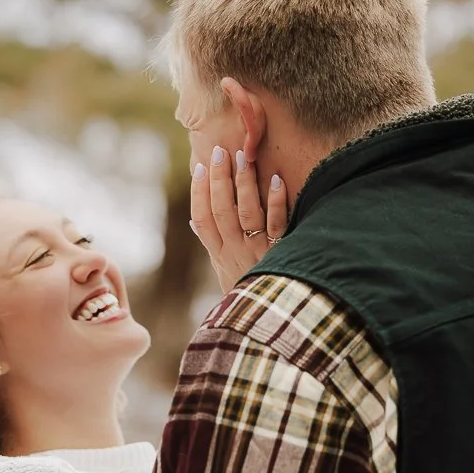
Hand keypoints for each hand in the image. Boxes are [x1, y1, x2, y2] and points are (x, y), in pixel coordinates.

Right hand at [190, 147, 287, 293]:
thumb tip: (194, 223)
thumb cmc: (244, 292)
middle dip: (219, 180)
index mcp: (218, 255)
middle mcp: (234, 252)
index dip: (199, 193)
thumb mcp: (222, 272)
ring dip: (244, 185)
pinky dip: (276, 202)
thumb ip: (210, 245)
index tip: (199, 168)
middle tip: (219, 152)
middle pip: (222, 212)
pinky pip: (278, 225)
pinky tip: (275, 180)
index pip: (202, 220)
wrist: (266, 320)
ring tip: (243, 158)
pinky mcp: (280, 254)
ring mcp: (257, 253)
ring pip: (247, 214)